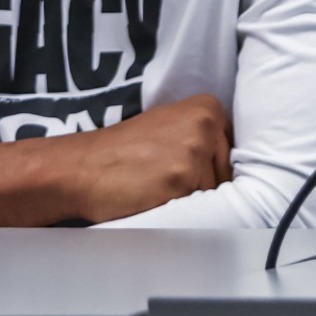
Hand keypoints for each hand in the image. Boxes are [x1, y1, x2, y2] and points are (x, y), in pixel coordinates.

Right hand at [0, 94, 233, 226]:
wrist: (79, 167)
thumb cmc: (123, 151)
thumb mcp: (170, 126)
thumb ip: (203, 135)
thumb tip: (236, 163)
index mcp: (208, 107)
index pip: (231, 150)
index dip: (210, 168)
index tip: (185, 169)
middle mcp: (206, 124)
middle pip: (225, 171)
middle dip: (202, 183)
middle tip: (165, 178)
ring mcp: (195, 150)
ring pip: (212, 190)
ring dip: (189, 197)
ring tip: (157, 186)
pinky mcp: (182, 178)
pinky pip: (196, 205)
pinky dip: (179, 208)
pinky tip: (154, 196)